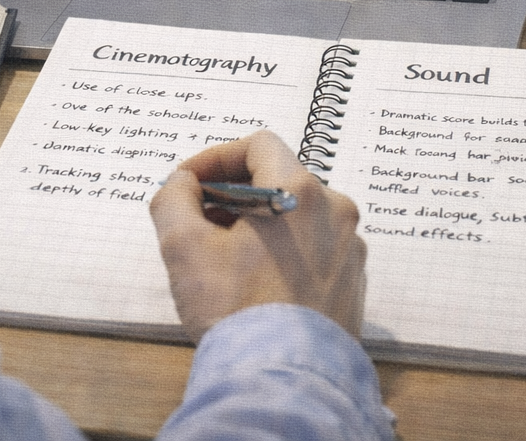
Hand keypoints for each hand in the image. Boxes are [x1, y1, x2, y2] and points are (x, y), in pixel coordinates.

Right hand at [150, 130, 366, 342]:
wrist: (283, 381)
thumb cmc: (237, 311)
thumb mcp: (183, 247)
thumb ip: (174, 198)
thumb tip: (182, 184)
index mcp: (300, 192)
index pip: (259, 145)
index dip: (217, 157)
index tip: (190, 184)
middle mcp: (335, 214)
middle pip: (278, 181)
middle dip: (233, 196)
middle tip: (199, 223)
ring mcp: (349, 251)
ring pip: (296, 219)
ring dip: (257, 226)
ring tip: (224, 260)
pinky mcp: (352, 286)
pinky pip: (313, 252)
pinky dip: (282, 254)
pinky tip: (254, 286)